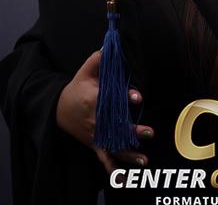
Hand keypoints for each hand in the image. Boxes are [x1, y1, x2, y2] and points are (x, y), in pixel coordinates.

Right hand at [56, 51, 154, 171]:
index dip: (126, 97)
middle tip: (149, 132)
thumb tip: (113, 45)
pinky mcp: (95, 144)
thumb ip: (100, 58)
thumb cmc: (78, 86)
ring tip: (144, 160)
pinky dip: (113, 170)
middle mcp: (94, 120)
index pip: (111, 99)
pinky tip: (125, 180)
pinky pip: (104, 160)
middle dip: (132, 131)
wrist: (59, 109)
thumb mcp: (86, 69)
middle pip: (114, 127)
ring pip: (112, 147)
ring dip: (128, 155)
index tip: (139, 97)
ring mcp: (95, 135)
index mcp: (92, 98)